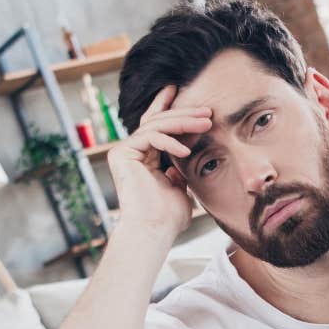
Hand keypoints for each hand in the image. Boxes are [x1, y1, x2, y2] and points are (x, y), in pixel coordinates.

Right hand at [109, 84, 210, 237]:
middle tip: (207, 110)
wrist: (154, 230)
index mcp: (145, 157)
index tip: (188, 97)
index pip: (159, 127)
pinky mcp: (121, 153)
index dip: (172, 109)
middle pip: (158, 121)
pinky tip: (186, 151)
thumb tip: (186, 153)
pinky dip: (170, 141)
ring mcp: (125, 151)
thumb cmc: (168, 217)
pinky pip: (149, 136)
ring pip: (156, 125)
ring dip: (183, 122)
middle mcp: (132, 151)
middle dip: (184, 114)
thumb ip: (181, 171)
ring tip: (206, 123)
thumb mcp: (181, 188)